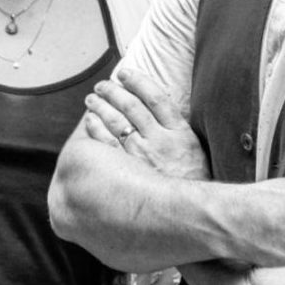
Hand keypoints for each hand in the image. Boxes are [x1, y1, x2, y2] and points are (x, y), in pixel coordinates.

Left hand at [82, 67, 205, 176]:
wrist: (189, 211)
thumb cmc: (192, 179)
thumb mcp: (194, 148)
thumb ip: (176, 126)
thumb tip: (156, 103)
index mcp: (179, 133)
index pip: (156, 97)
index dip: (138, 81)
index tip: (125, 73)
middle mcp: (160, 141)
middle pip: (132, 106)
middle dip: (113, 92)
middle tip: (102, 86)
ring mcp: (142, 156)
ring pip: (117, 122)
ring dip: (101, 106)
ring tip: (91, 99)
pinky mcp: (128, 171)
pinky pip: (107, 144)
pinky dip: (96, 129)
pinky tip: (90, 120)